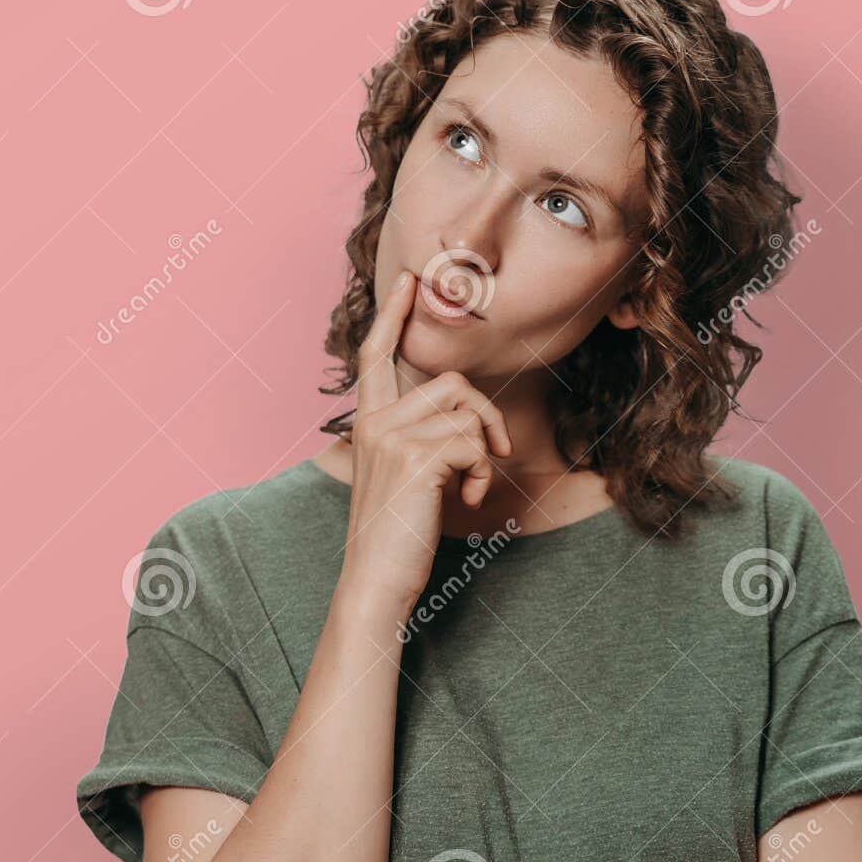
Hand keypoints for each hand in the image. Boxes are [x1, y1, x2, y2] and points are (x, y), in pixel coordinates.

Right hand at [339, 271, 512, 609]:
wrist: (375, 581)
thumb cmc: (395, 536)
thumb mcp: (401, 478)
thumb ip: (418, 440)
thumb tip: (466, 419)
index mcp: (367, 424)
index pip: (374, 356)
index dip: (392, 315)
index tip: (409, 280)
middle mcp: (373, 423)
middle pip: (448, 382)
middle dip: (485, 415)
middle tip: (494, 454)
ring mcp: (391, 438)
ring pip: (466, 410)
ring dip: (485, 449)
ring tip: (471, 486)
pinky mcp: (416, 458)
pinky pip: (474, 444)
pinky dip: (483, 475)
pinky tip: (468, 500)